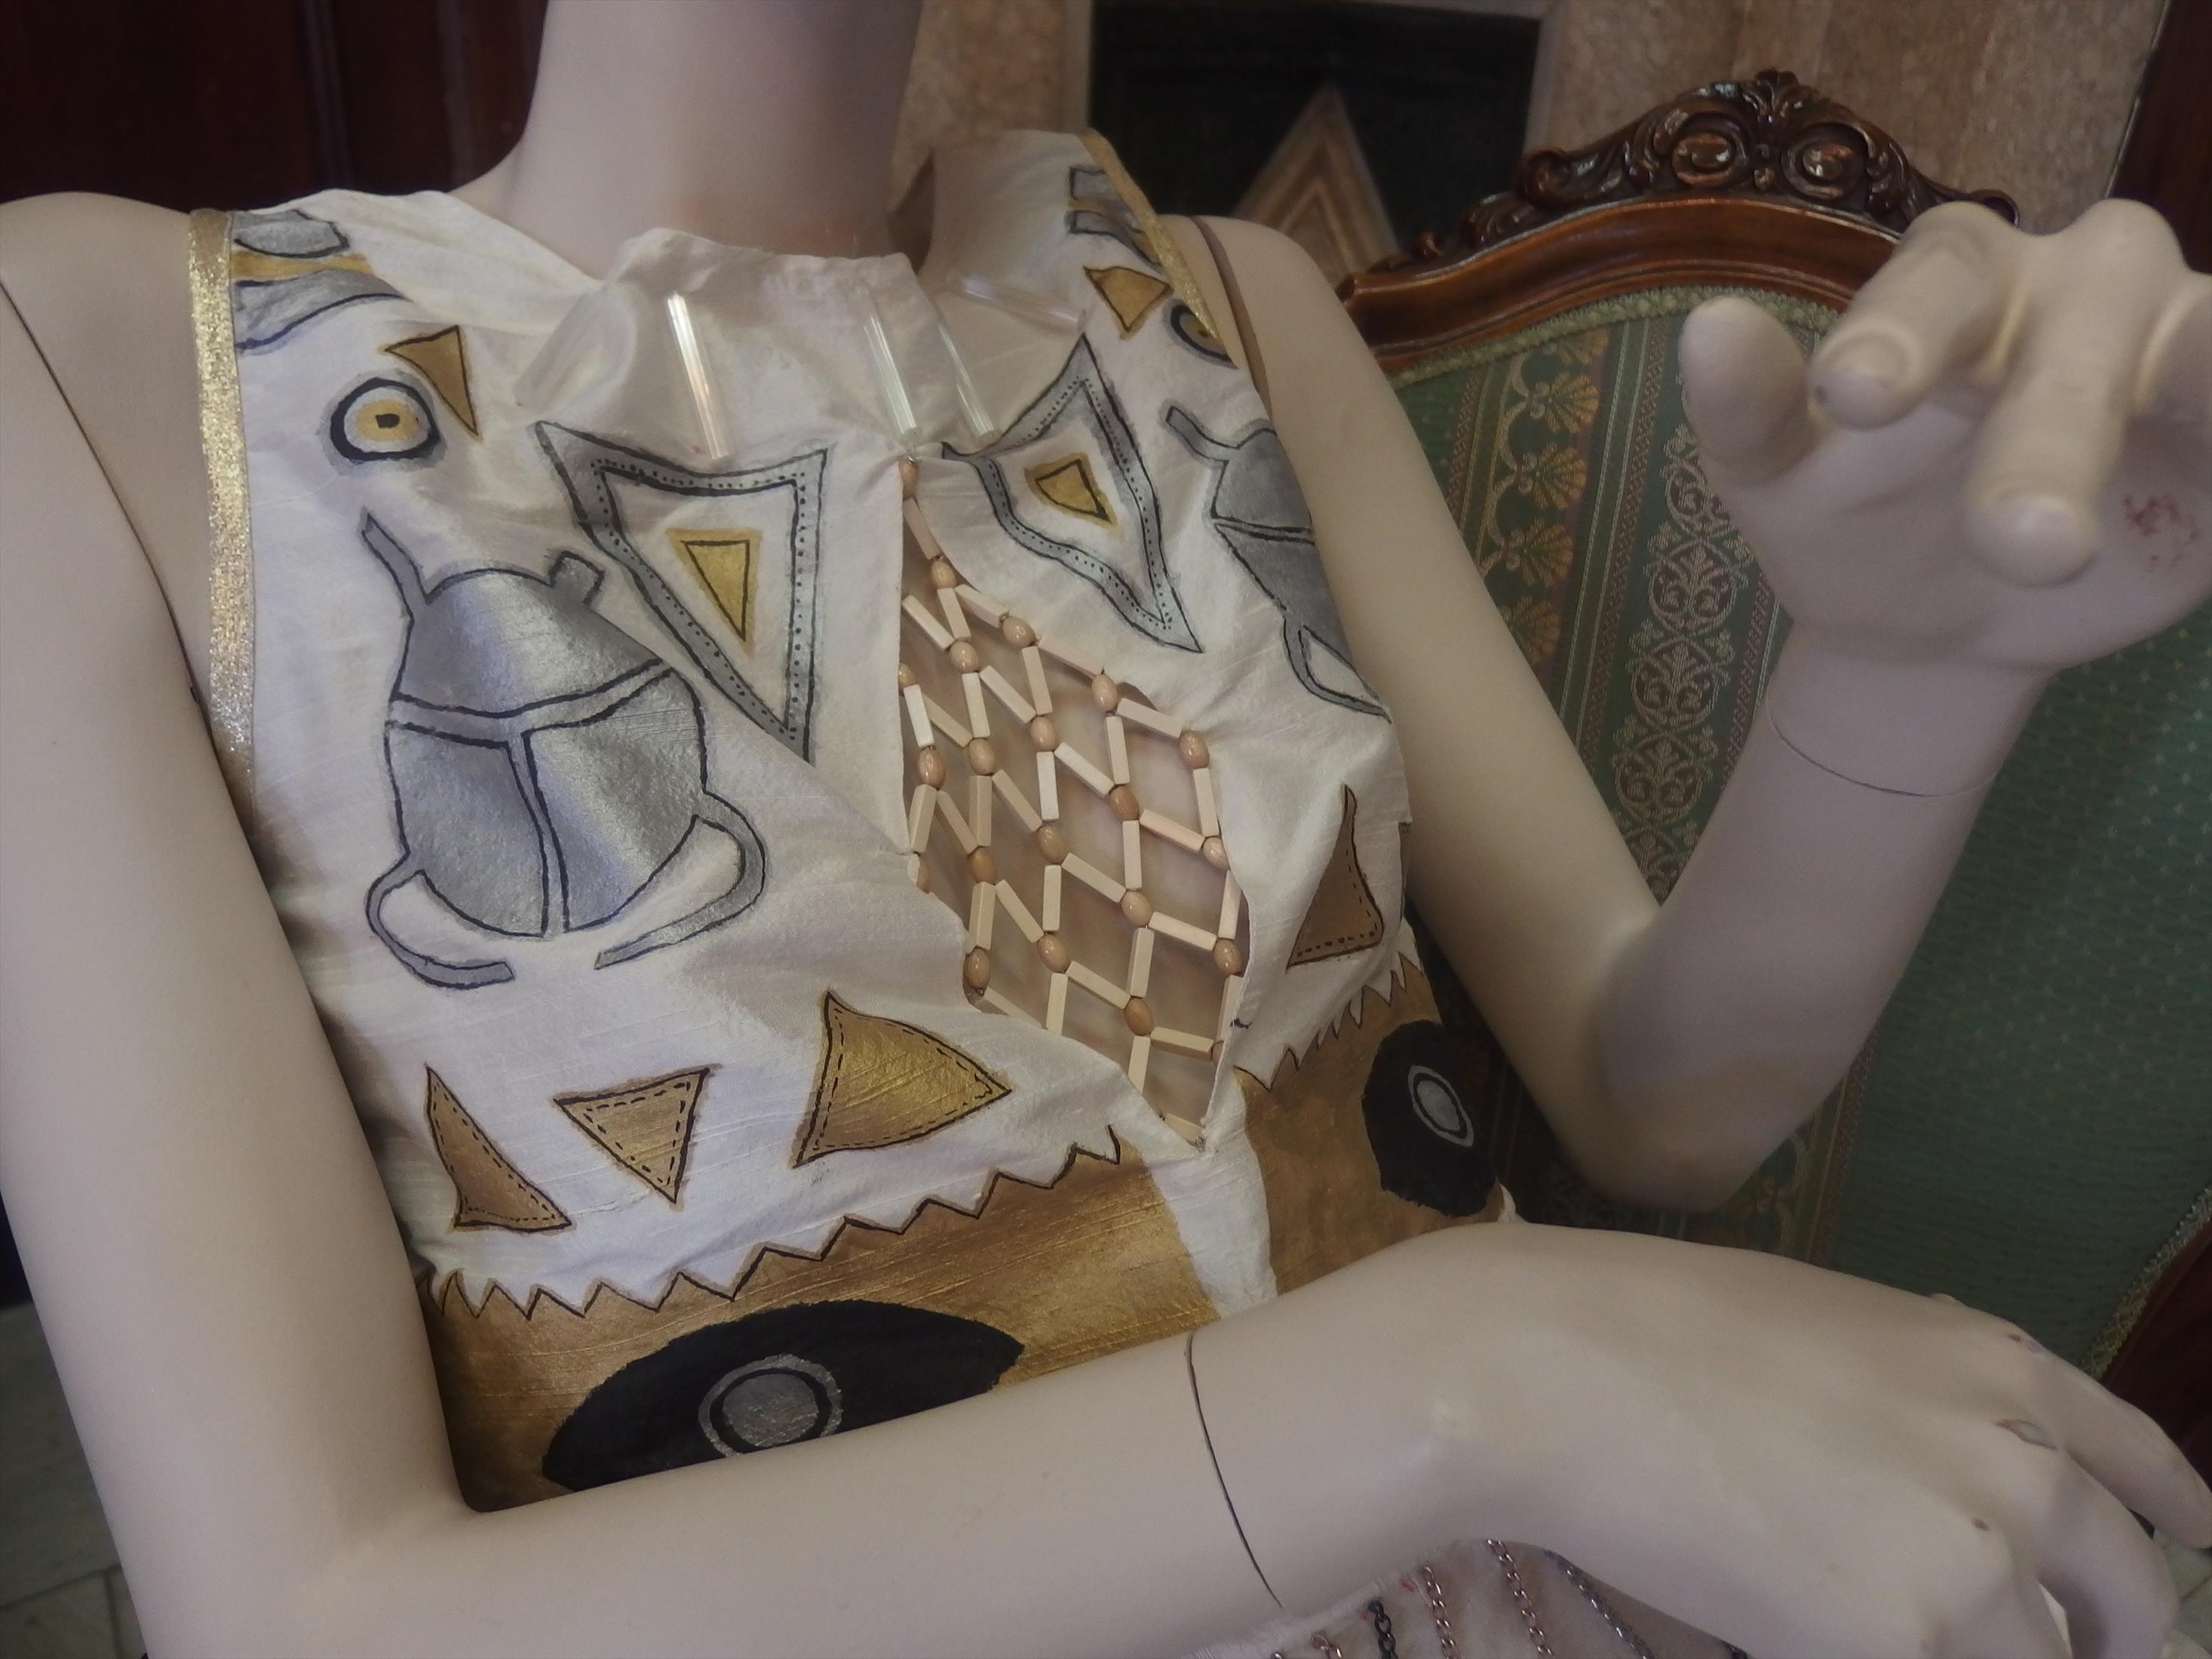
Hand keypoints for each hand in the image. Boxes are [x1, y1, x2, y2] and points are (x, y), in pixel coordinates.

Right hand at [1411, 1225, 2211, 1658]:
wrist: (1564, 1366)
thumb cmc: (1651, 1326)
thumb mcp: (1819, 1324)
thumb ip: (1908, 1391)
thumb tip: (1929, 1459)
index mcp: (1992, 1361)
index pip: (2141, 1459)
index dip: (2182, 1515)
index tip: (2204, 1548)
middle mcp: (2017, 1457)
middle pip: (2132, 1591)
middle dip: (2118, 1641)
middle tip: (2080, 1654)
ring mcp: (1977, 1556)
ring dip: (1990, 1655)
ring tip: (1905, 1635)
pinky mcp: (1910, 1638)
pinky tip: (1819, 1640)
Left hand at [1680, 199, 2211, 684]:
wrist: (1929, 627)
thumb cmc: (1848, 526)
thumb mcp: (1778, 485)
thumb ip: (1749, 415)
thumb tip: (1708, 330)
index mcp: (1957, 281)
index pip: (1938, 279)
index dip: (1901, 331)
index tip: (1852, 398)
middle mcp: (2080, 289)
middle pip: (2083, 325)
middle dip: (2049, 432)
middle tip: (2010, 544)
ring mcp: (2178, 351)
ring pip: (2202, 356)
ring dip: (2190, 415)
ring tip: (2102, 544)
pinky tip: (2208, 500)